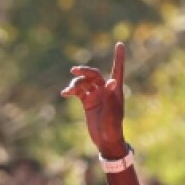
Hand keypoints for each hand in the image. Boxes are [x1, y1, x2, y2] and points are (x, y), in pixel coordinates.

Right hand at [60, 42, 128, 156]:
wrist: (106, 140)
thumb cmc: (113, 128)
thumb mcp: (112, 113)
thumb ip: (110, 97)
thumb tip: (111, 81)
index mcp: (115, 91)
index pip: (117, 70)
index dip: (119, 57)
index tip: (120, 44)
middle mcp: (106, 91)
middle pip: (95, 74)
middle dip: (85, 71)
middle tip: (74, 70)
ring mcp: (96, 95)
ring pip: (84, 82)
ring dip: (76, 83)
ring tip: (70, 91)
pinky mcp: (87, 102)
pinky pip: (78, 91)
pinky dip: (71, 90)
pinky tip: (65, 93)